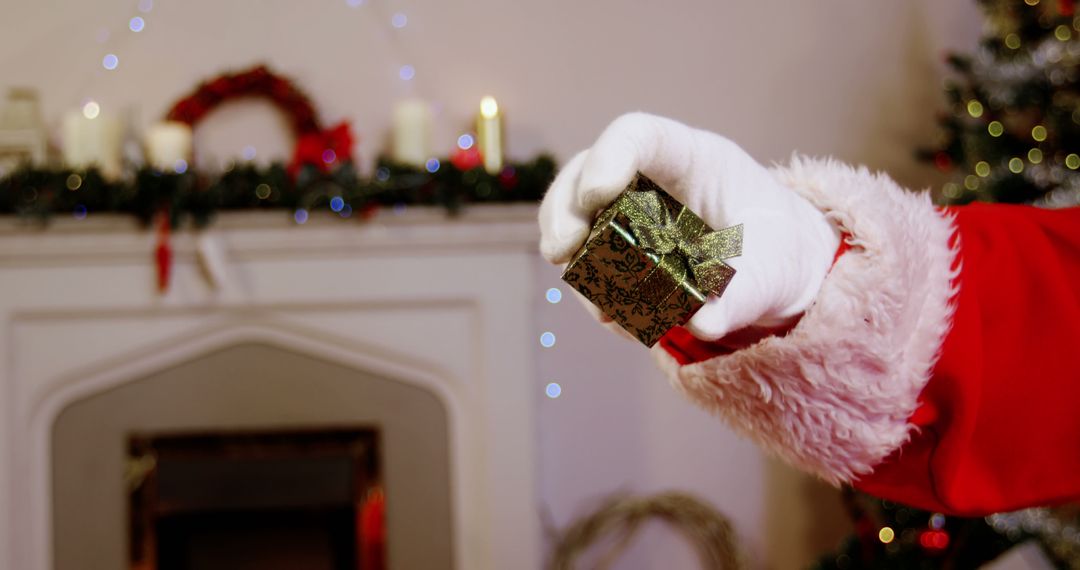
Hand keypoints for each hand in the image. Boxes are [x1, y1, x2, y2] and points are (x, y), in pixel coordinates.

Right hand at [539, 112, 839, 340]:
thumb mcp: (773, 274)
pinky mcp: (618, 250)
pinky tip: (620, 320)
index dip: (608, 156)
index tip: (594, 196)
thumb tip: (701, 323)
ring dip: (576, 264)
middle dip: (564, 212)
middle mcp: (650, 180)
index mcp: (694, 159)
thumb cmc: (779, 253)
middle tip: (561, 253)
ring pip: (577, 220)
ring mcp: (628, 213)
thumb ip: (742, 296)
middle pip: (585, 173)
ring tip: (604, 312)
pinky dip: (595, 293)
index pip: (638, 136)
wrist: (777, 270)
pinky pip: (589, 265)